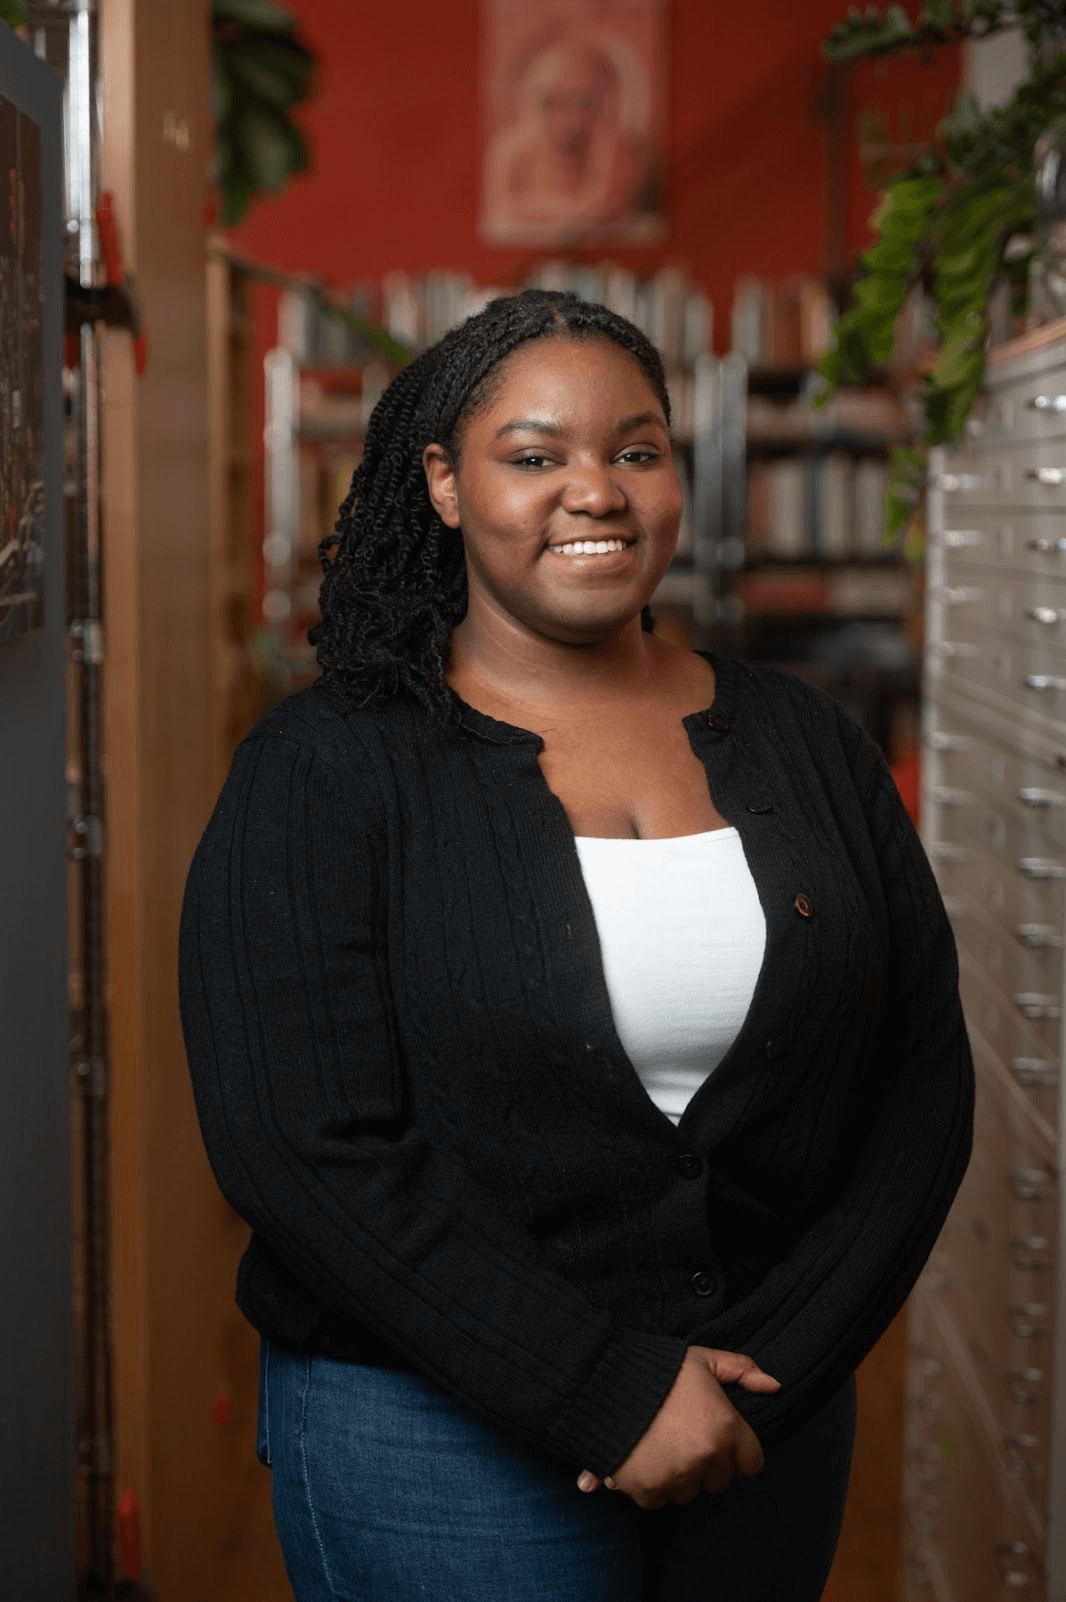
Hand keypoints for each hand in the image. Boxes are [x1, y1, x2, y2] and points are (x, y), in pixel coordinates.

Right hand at [576, 1346, 779, 1508]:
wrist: (603, 1381)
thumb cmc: (658, 1369)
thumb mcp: (703, 1360)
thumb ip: (741, 1369)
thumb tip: (774, 1386)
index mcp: (726, 1427)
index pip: (752, 1464)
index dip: (736, 1452)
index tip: (717, 1439)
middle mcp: (706, 1457)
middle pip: (719, 1481)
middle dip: (706, 1464)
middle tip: (683, 1436)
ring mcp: (677, 1476)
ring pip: (688, 1493)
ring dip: (678, 1476)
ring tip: (659, 1444)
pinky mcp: (647, 1489)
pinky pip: (658, 1501)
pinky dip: (650, 1485)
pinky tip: (641, 1457)